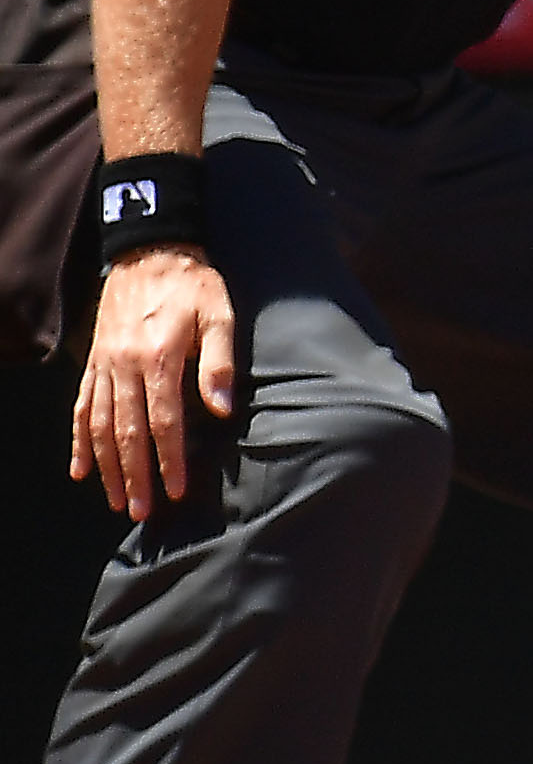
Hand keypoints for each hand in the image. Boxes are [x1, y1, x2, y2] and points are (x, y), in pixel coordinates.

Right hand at [71, 245, 234, 520]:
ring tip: (114, 499)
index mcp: (159, 358)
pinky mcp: (94, 362)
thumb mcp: (220, 315)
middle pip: (127, 431)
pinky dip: (80, 440)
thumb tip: (221, 409)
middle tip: (140, 511)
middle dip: (134, 474)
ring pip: (100, 425)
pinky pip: (82, 407)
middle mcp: (124, 366)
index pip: (164, 421)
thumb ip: (218, 362)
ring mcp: (104, 365)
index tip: (176, 490)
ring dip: (106, 466)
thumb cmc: (194, 286)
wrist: (151, 252)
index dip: (169, 459)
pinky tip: (80, 468)